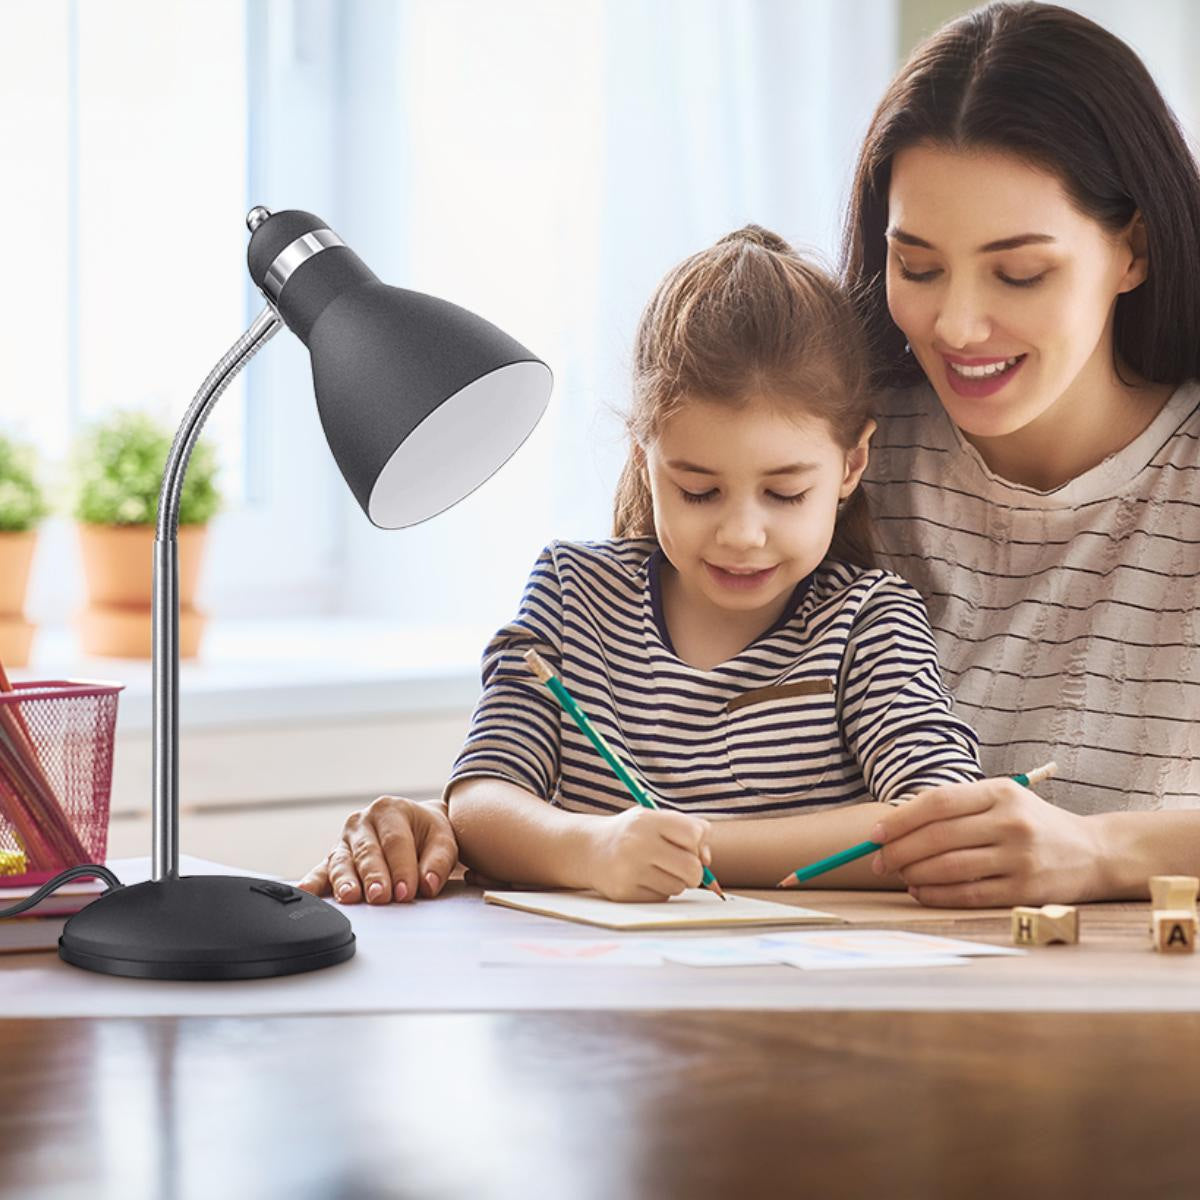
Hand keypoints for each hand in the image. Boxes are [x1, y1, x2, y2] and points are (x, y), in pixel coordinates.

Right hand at [297, 796, 458, 904]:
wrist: (414, 826)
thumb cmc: (428, 834)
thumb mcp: (443, 840)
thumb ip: (439, 862)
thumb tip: (428, 885)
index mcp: (390, 810)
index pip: (395, 842)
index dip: (402, 868)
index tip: (408, 892)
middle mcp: (362, 822)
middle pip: (367, 852)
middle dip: (374, 876)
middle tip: (381, 897)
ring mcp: (345, 840)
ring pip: (342, 861)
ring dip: (345, 881)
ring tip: (350, 897)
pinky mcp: (334, 858)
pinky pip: (321, 870)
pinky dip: (313, 882)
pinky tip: (304, 893)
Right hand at [584, 807, 710, 901]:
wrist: (589, 850)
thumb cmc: (633, 833)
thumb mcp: (655, 819)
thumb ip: (687, 830)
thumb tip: (707, 861)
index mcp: (647, 820)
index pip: (694, 834)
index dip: (697, 842)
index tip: (686, 844)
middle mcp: (637, 844)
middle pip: (692, 868)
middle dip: (694, 871)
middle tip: (682, 866)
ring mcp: (629, 870)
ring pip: (678, 886)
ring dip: (675, 881)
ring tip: (655, 869)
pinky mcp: (624, 892)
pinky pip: (662, 898)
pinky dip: (659, 891)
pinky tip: (643, 879)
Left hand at [868, 778, 1103, 907]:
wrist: (1095, 852)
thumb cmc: (1033, 824)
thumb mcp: (1002, 799)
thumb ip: (957, 807)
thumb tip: (896, 825)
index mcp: (1001, 792)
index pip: (937, 802)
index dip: (899, 819)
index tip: (874, 834)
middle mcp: (1011, 823)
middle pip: (937, 837)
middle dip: (899, 851)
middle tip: (878, 860)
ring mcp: (1020, 858)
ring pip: (949, 867)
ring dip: (914, 874)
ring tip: (899, 876)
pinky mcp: (1025, 891)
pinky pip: (968, 894)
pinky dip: (936, 895)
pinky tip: (920, 892)